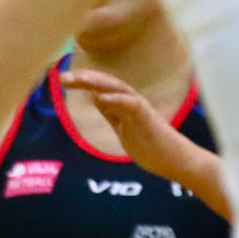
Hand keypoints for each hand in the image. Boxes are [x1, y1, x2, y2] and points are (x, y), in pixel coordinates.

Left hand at [58, 69, 203, 188]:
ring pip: (118, 89)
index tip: (64, 78)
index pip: (102, 88)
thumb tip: (95, 97)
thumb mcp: (123, 128)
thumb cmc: (152, 147)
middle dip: (85, 78)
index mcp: (124, 105)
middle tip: (62, 76)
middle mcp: (132, 103)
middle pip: (106, 85)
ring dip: (97, 82)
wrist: (176, 161)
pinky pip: (132, 106)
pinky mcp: (149, 119)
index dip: (84, 81)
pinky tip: (101, 97)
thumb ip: (111, 113)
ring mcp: (141, 110)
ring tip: (78, 78)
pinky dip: (117, 100)